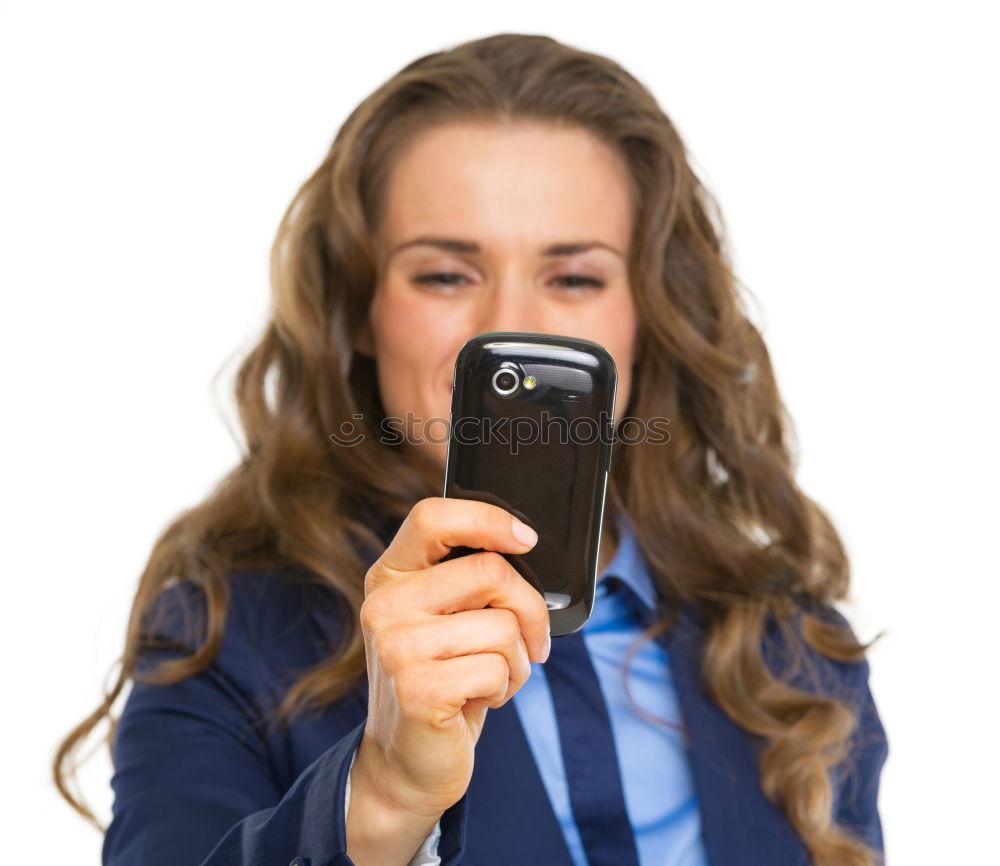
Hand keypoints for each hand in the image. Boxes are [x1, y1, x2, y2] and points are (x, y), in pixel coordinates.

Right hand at [353, 496, 550, 819]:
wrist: (406, 760)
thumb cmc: (442, 678)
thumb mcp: (447, 618)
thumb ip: (468, 580)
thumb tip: (523, 545)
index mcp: (391, 575)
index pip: (433, 516)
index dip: (488, 518)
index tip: (526, 538)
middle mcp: (385, 604)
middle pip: (490, 571)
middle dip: (531, 610)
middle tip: (530, 641)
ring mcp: (396, 646)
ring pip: (503, 626)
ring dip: (516, 660)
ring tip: (488, 677)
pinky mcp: (418, 687)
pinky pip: (498, 668)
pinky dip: (504, 688)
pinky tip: (476, 700)